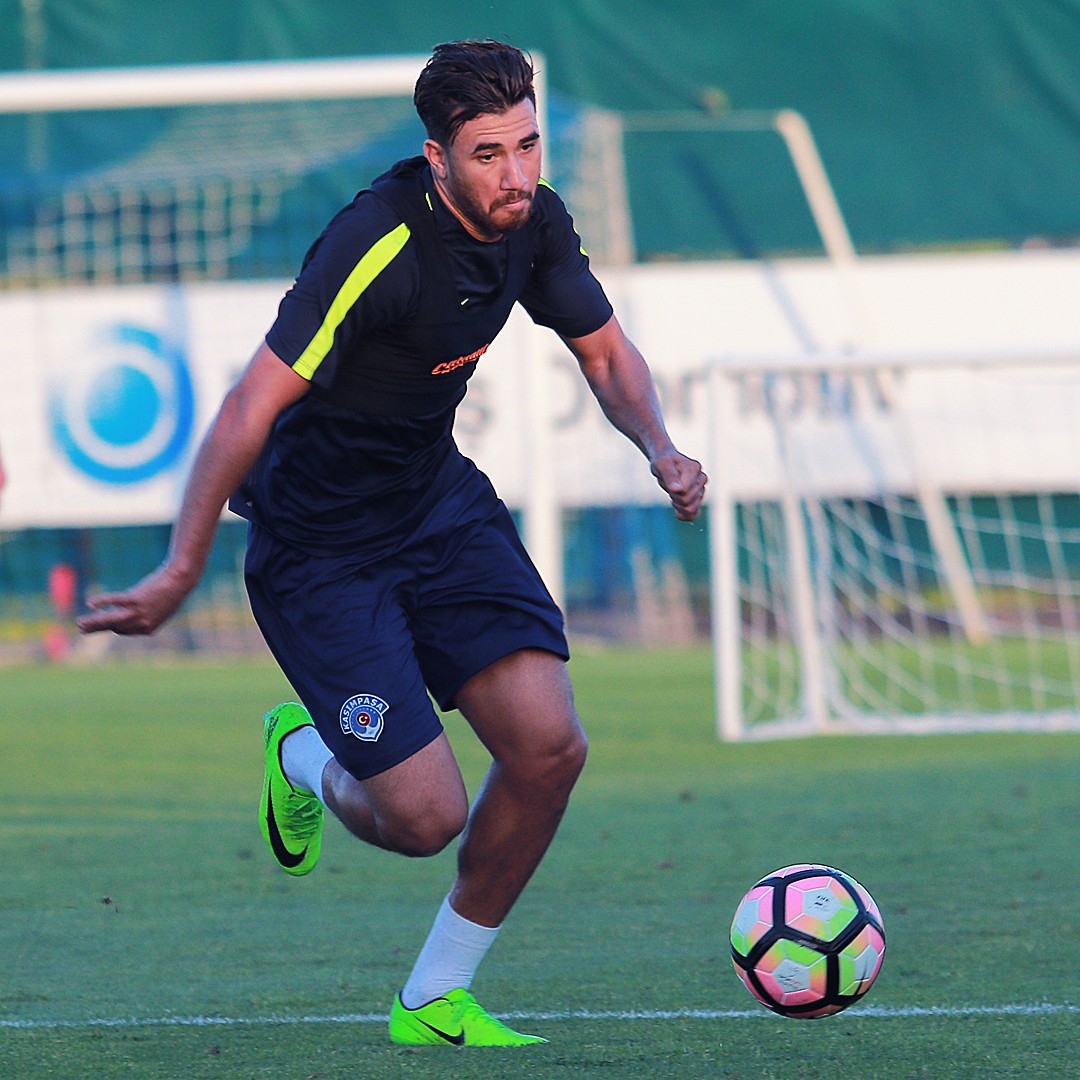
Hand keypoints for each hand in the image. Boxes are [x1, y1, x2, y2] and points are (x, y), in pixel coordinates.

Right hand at [76, 562, 194, 635]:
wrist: (181, 579)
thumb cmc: (170, 593)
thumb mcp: (158, 609)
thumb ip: (145, 615)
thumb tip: (135, 617)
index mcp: (148, 629)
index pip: (123, 631)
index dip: (111, 627)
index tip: (102, 623)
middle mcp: (143, 623)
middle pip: (114, 628)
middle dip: (96, 628)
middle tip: (81, 629)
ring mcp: (139, 611)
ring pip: (111, 620)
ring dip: (93, 622)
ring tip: (79, 623)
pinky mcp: (136, 598)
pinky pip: (115, 601)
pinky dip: (102, 601)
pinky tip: (90, 603)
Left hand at [651, 450, 707, 521]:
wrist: (665, 461)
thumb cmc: (663, 461)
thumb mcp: (662, 465)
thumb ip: (670, 477)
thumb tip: (678, 490)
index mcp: (695, 468)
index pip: (684, 492)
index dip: (673, 491)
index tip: (668, 481)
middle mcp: (702, 478)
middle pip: (687, 502)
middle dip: (675, 498)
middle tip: (670, 487)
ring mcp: (702, 489)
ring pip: (691, 510)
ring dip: (678, 505)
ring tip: (673, 494)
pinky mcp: (698, 498)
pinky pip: (694, 515)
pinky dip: (684, 516)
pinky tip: (677, 513)